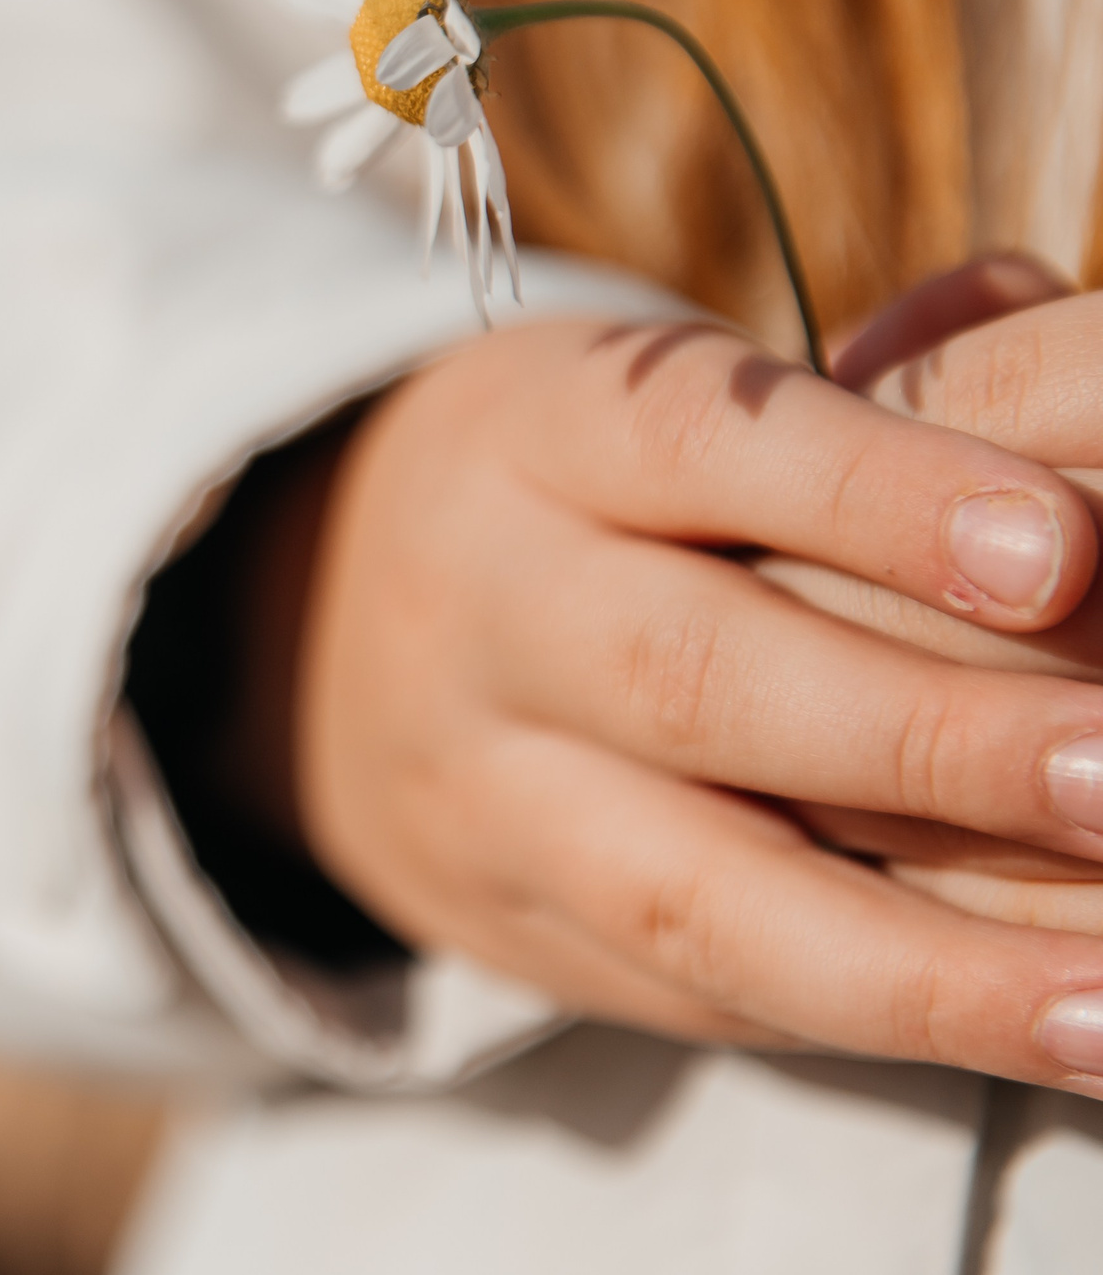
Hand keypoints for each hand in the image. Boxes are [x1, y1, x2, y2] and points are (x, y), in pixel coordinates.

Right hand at [291, 310, 1102, 1086]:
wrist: (324, 636)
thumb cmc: (594, 486)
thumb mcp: (668, 386)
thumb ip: (877, 374)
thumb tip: (1042, 318)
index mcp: (541, 431)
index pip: (696, 442)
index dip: (876, 495)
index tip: (1063, 551)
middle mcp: (491, 609)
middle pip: (691, 679)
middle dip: (927, 737)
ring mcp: (491, 792)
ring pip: (689, 891)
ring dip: (921, 963)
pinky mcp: (526, 931)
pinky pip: (703, 993)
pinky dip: (881, 1022)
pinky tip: (1045, 1035)